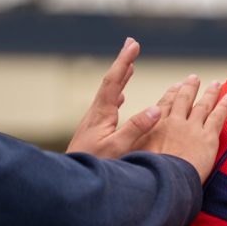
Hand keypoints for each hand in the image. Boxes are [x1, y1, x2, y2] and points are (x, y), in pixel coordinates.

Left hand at [66, 38, 161, 157]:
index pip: (114, 81)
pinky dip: (117, 94)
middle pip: (111, 82)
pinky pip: (109, 104)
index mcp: (102, 114)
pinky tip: (120, 97)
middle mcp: (96, 114)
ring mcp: (94, 121)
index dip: (124, 61)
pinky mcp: (95, 130)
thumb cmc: (95, 166)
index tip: (134, 45)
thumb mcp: (118, 148)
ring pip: (109, 92)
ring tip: (130, 66)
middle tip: (132, 44)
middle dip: (123, 62)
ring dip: (121, 77)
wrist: (70, 182)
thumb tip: (156, 109)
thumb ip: (136, 128)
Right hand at [140, 75, 226, 183]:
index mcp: (154, 126)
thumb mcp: (133, 156)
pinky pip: (218, 117)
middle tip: (194, 78)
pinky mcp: (207, 138)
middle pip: (184, 100)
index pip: (164, 105)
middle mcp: (174, 122)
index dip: (171, 94)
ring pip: (203, 105)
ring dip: (210, 93)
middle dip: (190, 88)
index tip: (176, 86)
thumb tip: (135, 148)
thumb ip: (137, 146)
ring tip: (216, 84)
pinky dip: (224, 105)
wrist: (164, 180)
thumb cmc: (147, 173)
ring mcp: (192, 128)